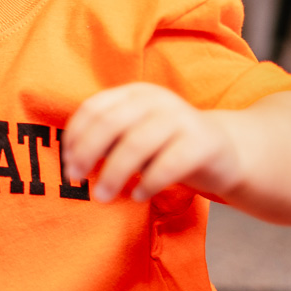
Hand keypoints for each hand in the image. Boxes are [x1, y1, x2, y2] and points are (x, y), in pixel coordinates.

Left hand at [63, 83, 239, 202]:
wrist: (225, 152)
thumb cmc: (166, 147)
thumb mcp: (133, 136)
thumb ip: (106, 142)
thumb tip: (71, 162)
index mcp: (134, 93)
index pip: (94, 108)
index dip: (75, 136)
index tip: (66, 163)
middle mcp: (157, 99)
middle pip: (111, 123)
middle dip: (87, 153)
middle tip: (75, 179)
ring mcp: (182, 118)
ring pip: (136, 144)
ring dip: (113, 174)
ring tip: (101, 196)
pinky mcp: (203, 142)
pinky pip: (169, 164)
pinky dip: (148, 182)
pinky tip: (138, 196)